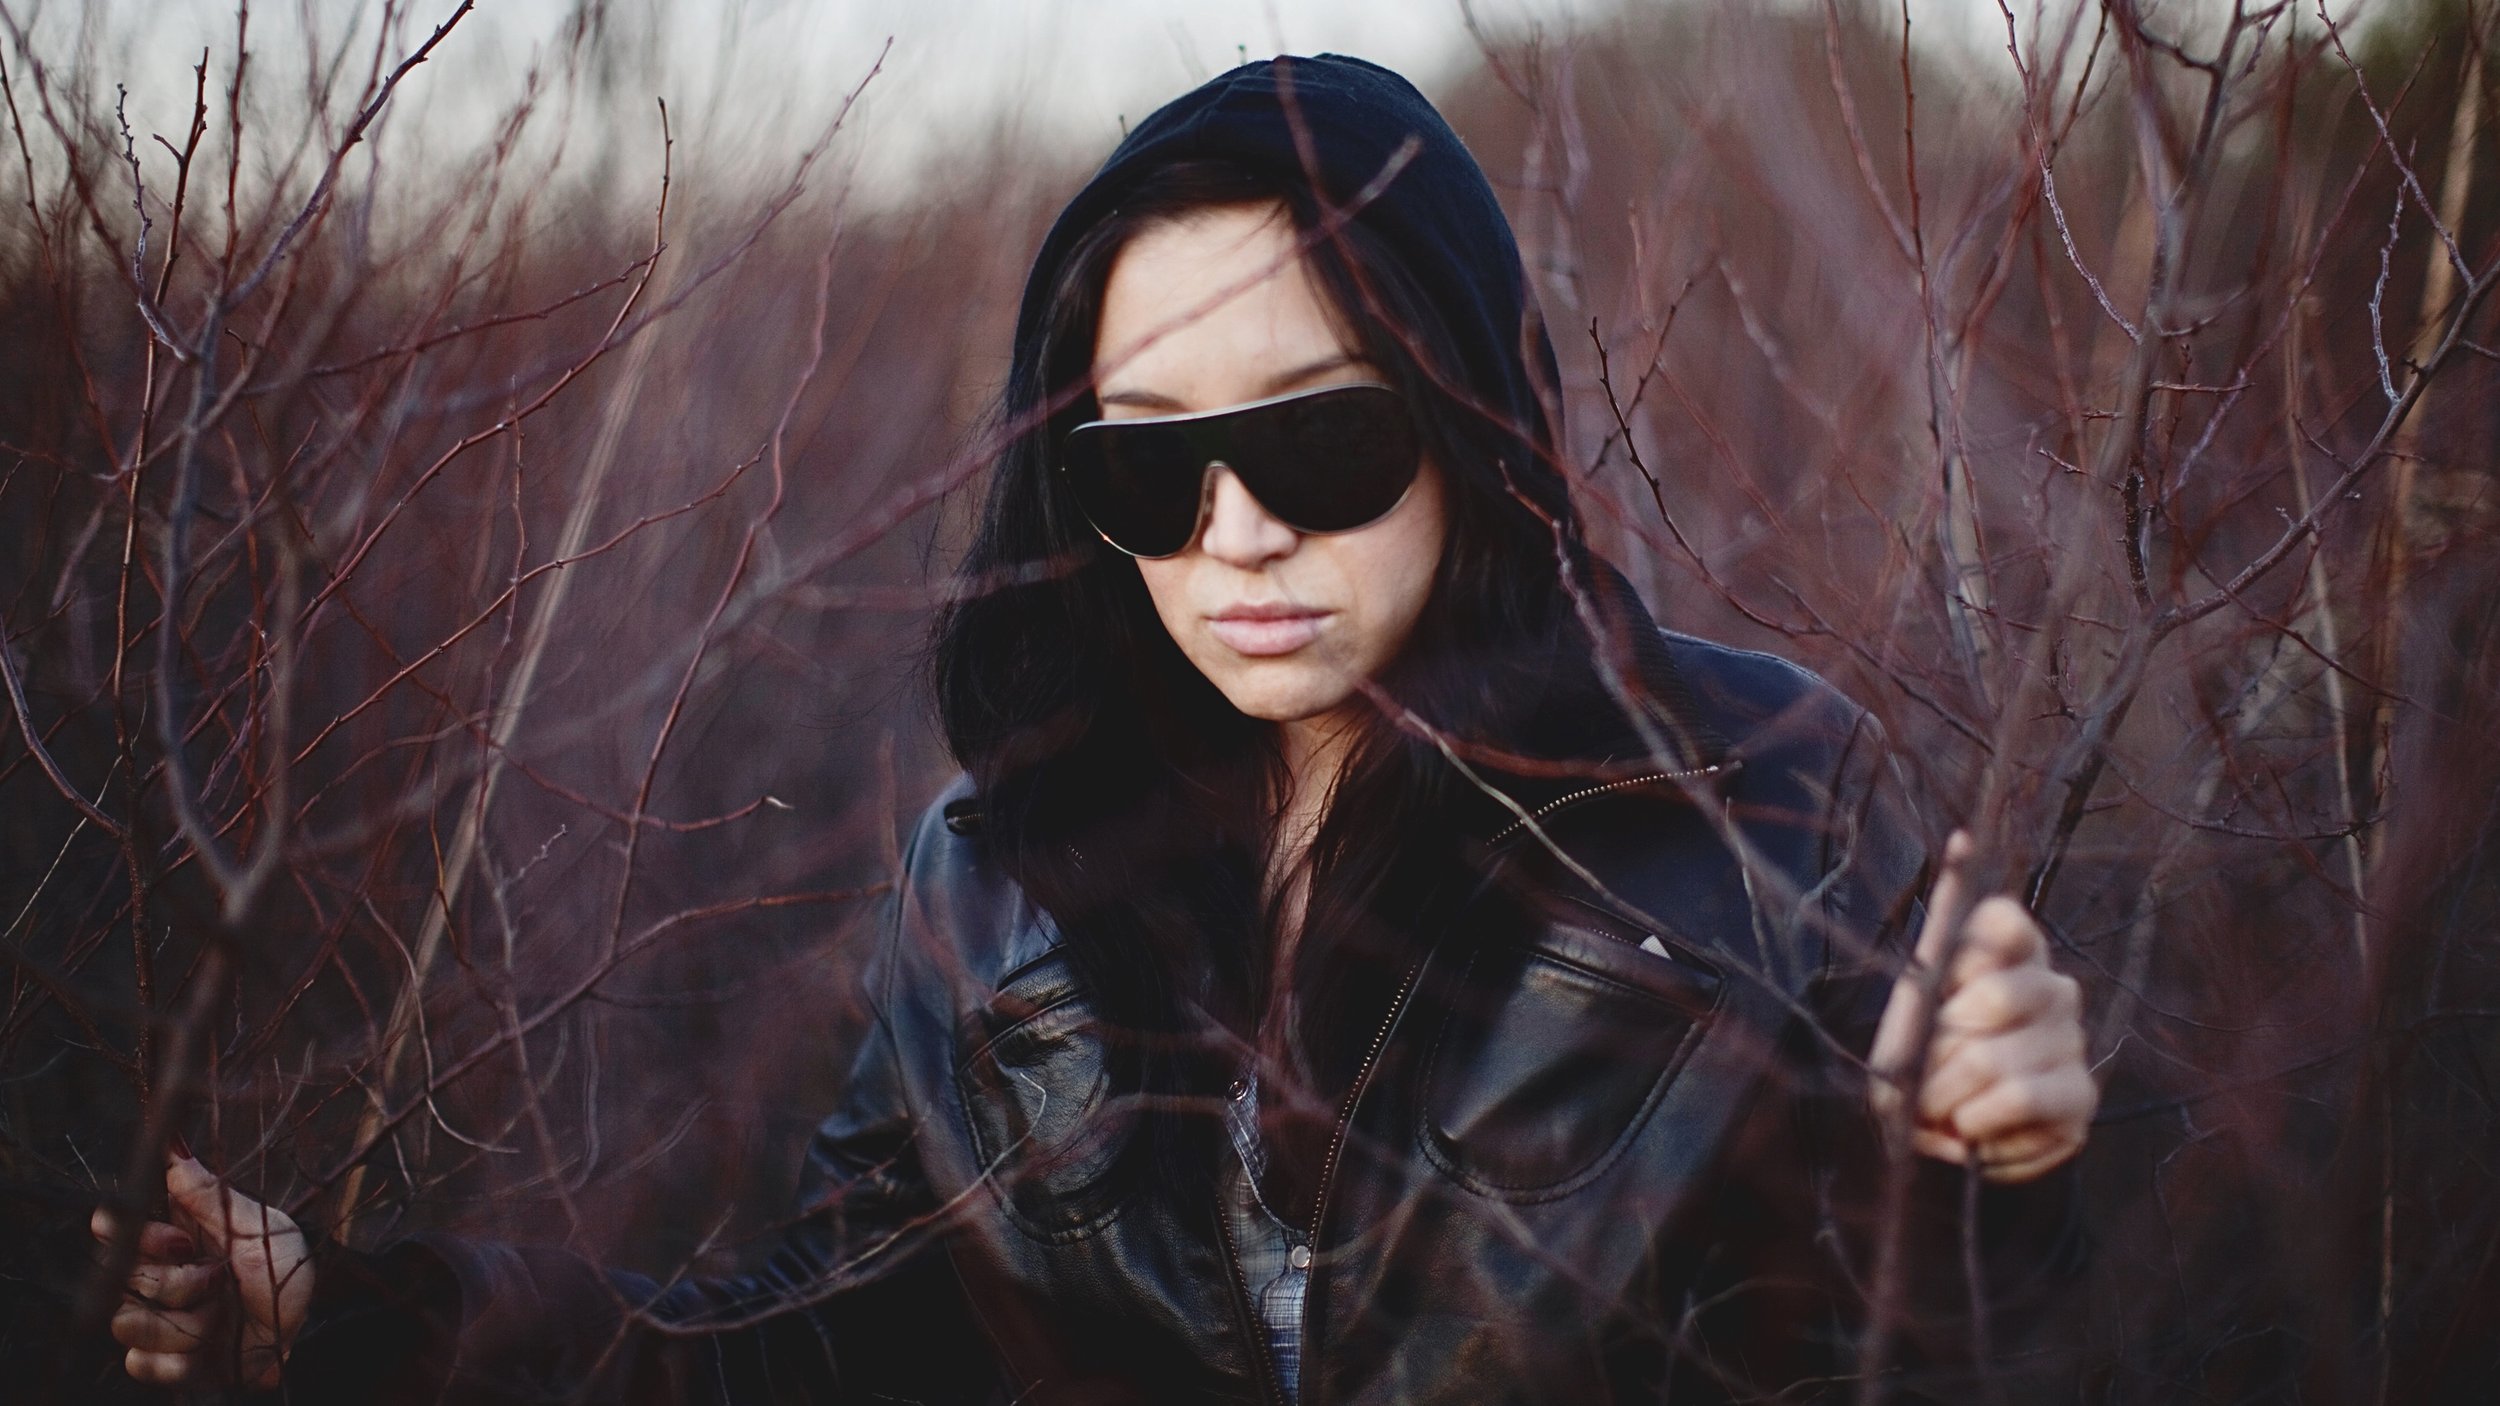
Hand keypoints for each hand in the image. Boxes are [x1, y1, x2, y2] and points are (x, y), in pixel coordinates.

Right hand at [91, 1150, 312, 1389]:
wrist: (308, 1330)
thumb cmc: (288, 1272)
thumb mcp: (259, 1228)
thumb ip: (210, 1195)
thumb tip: (174, 1149)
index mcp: (175, 1236)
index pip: (113, 1225)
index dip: (134, 1233)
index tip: (179, 1241)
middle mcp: (157, 1275)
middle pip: (119, 1275)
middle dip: (174, 1282)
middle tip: (217, 1279)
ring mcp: (156, 1319)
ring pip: (127, 1322)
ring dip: (184, 1323)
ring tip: (221, 1317)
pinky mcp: (161, 1359)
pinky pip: (140, 1362)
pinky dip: (178, 1359)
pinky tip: (209, 1350)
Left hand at [1869, 832, 2096, 1182]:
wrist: (1930, 1132)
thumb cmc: (1920, 1052)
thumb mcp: (1914, 991)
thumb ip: (1944, 923)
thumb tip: (1964, 836)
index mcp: (2010, 950)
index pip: (2003, 920)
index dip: (1962, 961)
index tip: (1940, 993)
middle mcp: (2051, 986)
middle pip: (1997, 996)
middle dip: (1940, 1047)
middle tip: (1922, 1075)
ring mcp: (2071, 1040)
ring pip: (1998, 1059)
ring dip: (1946, 1095)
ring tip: (1938, 1110)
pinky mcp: (2081, 1095)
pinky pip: (2022, 1100)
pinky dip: (1976, 1123)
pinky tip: (1970, 1130)